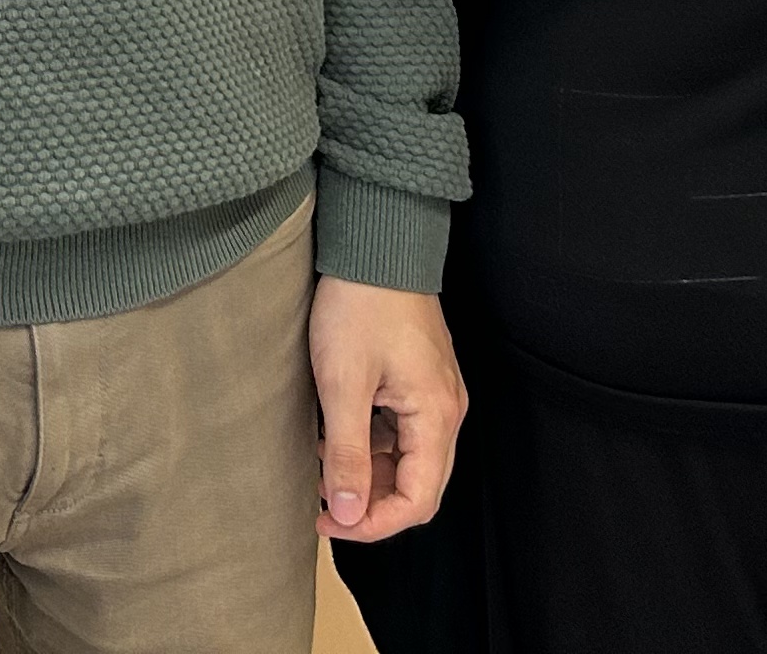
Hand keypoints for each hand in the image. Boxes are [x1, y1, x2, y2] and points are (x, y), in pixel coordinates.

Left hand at [310, 276, 464, 542]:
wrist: (375, 243)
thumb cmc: (359, 305)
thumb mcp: (343, 383)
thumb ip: (346, 454)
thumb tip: (345, 512)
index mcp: (436, 416)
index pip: (419, 501)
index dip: (374, 523)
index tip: (329, 521)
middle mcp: (445, 410)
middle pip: (418, 484)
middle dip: (370, 503)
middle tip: (321, 505)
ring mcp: (434, 394)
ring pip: (407, 459)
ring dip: (367, 473)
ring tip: (320, 467)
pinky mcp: (419, 380)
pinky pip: (400, 432)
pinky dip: (370, 444)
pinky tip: (333, 437)